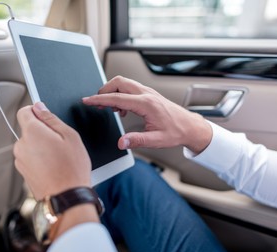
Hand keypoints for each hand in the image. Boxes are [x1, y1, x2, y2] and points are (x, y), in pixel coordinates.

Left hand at [14, 102, 90, 200]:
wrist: (67, 197)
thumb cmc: (72, 169)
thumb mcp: (69, 136)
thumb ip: (51, 118)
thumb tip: (39, 107)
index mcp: (32, 132)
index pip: (24, 111)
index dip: (36, 111)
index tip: (46, 117)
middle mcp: (21, 145)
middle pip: (28, 130)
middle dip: (42, 132)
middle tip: (60, 142)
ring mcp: (20, 160)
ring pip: (30, 145)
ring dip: (41, 147)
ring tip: (59, 158)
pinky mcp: (23, 172)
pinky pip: (31, 158)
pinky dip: (40, 160)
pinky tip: (54, 167)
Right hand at [83, 76, 211, 153]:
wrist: (189, 126)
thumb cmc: (176, 132)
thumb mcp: (156, 140)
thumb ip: (137, 140)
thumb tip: (121, 143)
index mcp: (146, 104)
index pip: (117, 98)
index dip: (99, 99)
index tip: (87, 100)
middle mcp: (146, 94)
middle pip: (119, 82)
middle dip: (104, 90)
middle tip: (96, 103)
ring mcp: (148, 92)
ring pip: (124, 83)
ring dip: (112, 91)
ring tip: (110, 108)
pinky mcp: (148, 94)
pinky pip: (129, 88)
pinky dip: (120, 94)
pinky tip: (122, 109)